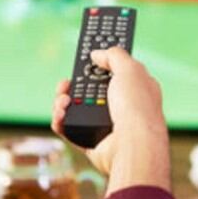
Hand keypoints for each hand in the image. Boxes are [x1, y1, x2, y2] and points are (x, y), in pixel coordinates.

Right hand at [51, 47, 169, 194]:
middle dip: (75, 84)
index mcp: (136, 89)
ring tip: (63, 101)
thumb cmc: (137, 106)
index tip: (85, 59)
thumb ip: (113, 56)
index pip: (116, 73)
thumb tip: (97, 54)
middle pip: (91, 91)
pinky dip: (61, 121)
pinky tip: (60, 115)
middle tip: (66, 83)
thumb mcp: (130, 68)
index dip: (100, 65)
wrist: (134, 144)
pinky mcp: (93, 142)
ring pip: (77, 110)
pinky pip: (71, 129)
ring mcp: (107, 126)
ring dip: (63, 102)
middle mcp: (122, 107)